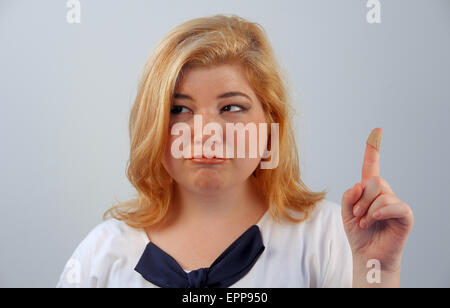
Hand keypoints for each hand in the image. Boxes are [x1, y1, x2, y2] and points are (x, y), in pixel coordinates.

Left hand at [341, 128, 413, 279]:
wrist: (368, 255)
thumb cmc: (359, 234)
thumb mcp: (346, 213)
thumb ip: (349, 197)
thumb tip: (359, 184)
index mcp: (369, 191)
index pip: (372, 166)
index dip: (373, 149)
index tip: (376, 131)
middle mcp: (384, 194)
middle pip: (375, 181)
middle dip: (361, 198)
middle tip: (357, 215)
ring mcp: (395, 204)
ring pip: (381, 192)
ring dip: (367, 209)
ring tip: (364, 222)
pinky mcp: (405, 215)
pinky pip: (394, 205)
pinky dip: (379, 211)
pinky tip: (374, 220)